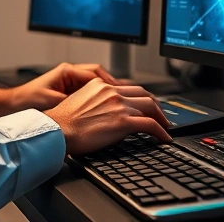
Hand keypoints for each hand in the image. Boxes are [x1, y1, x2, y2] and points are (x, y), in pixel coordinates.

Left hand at [0, 62, 119, 119]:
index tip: (121, 92)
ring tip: (121, 102)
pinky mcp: (69, 93)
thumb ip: (72, 102)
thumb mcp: (52, 101)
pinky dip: (99, 100)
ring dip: (108, 92)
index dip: (110, 83)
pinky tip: (107, 108)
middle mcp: (70, 74)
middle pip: (100, 77)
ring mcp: (70, 83)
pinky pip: (90, 94)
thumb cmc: (28, 102)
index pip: (96, 73)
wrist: (12, 107)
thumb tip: (91, 107)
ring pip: (97, 85)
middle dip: (114, 86)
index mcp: (67, 72)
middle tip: (128, 96)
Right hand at [43, 78, 172, 155]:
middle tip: (160, 116)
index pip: (130, 88)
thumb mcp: (79, 100)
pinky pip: (150, 124)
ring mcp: (119, 105)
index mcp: (101, 85)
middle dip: (156, 105)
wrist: (58, 131)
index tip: (147, 104)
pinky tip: (164, 137)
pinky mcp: (123, 121)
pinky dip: (161, 131)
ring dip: (161, 118)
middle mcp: (112, 92)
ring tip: (164, 127)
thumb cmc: (63, 122)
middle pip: (144, 94)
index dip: (143, 97)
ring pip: (150, 107)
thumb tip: (106, 110)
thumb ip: (96, 100)